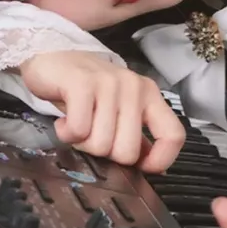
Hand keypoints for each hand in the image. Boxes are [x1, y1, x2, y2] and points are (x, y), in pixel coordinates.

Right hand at [19, 51, 185, 172]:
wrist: (53, 60)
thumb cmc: (88, 91)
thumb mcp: (119, 110)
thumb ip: (136, 135)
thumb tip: (152, 166)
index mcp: (149, 95)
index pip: (173, 135)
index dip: (160, 160)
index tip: (140, 167)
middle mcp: (134, 87)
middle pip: (127, 152)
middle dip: (104, 153)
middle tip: (92, 135)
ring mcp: (109, 83)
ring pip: (100, 145)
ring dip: (82, 143)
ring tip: (78, 124)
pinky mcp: (82, 83)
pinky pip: (79, 130)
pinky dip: (67, 134)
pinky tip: (64, 122)